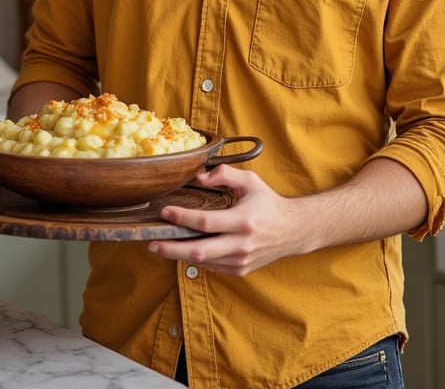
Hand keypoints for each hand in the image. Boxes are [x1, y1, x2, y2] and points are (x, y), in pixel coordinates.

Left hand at [148, 166, 303, 275]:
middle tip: (152, 243)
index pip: (206, 222)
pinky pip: (211, 266)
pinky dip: (196, 258)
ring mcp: (240, 260)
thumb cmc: (269, 203)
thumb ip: (225, 174)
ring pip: (203, 262)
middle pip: (199, 251)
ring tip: (161, 246)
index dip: (183, 218)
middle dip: (171, 248)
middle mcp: (241, 244)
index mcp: (244, 221)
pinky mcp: (240, 270)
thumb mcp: (251, 181)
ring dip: (179, 255)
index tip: (165, 212)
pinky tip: (184, 250)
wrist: (292, 230)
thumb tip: (199, 177)